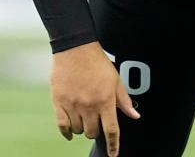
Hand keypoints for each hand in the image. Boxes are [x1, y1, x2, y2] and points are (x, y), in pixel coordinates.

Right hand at [50, 41, 139, 155]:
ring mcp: (73, 104)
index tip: (113, 155)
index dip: (114, 145)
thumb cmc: (98, 63)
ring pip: (78, 130)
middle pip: (93, 132)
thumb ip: (124, 100)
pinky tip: (70, 132)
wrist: (75, 48)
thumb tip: (135, 116)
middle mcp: (89, 105)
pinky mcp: (58, 102)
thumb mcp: (116, 80)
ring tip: (84, 118)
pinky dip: (67, 132)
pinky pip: (62, 126)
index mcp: (105, 100)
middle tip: (96, 122)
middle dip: (96, 132)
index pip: (112, 130)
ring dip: (82, 128)